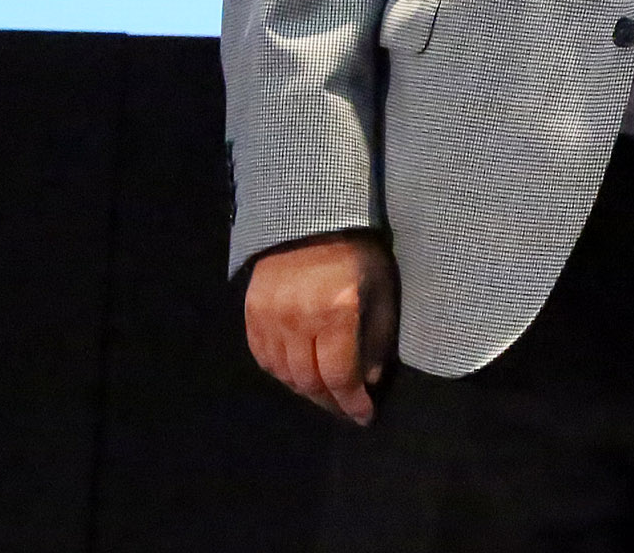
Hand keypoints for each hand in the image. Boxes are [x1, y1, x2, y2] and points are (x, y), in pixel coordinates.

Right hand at [245, 231, 399, 422]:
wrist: (312, 216)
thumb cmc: (359, 251)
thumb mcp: (382, 288)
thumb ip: (378, 336)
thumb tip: (367, 380)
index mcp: (337, 312)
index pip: (339, 376)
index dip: (351, 403)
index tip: (364, 417)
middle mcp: (298, 319)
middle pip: (309, 380)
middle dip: (330, 402)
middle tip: (345, 411)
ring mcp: (270, 317)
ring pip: (284, 373)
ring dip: (306, 390)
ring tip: (325, 396)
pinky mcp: (251, 312)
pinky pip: (264, 357)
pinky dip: (281, 372)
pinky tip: (297, 375)